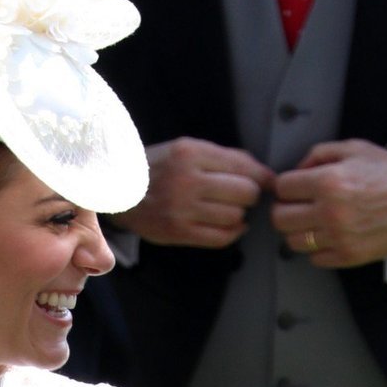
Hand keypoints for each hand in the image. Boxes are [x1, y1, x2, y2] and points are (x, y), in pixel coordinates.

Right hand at [110, 138, 273, 247]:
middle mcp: (187, 180)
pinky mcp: (179, 232)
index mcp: (190, 153)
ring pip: (235, 216)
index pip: (244, 167)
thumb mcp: (186, 149)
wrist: (117, 190)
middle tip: (244, 196)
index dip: (263, 177)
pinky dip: (233, 232)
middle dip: (250, 195)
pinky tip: (230, 225)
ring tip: (230, 209)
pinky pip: (221, 238)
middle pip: (245, 193)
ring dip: (240, 214)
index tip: (269, 182)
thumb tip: (263, 173)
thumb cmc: (157, 167)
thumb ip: (223, 157)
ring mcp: (182, 209)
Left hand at [270, 138, 386, 267]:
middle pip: (280, 218)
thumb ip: (319, 154)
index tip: (293, 187)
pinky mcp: (347, 256)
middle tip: (296, 206)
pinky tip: (328, 236)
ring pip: (293, 241)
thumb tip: (296, 170)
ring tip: (312, 222)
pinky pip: (314, 259)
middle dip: (284, 209)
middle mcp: (329, 212)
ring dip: (298, 231)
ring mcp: (337, 238)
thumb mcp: (354, 149)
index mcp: (328, 182)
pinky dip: (317, 249)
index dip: (286, 186)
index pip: (282, 188)